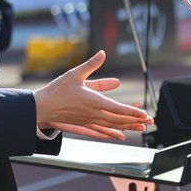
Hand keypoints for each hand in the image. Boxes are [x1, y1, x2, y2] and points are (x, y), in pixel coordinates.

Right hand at [33, 50, 151, 140]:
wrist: (42, 107)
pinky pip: (101, 131)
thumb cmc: (57, 90)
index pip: (117, 108)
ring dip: (127, 127)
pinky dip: (112, 133)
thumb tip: (102, 54)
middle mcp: (93, 113)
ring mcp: (88, 120)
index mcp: (93, 101)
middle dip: (135, 120)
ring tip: (140, 128)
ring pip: (112, 126)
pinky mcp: (83, 124)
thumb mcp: (75, 74)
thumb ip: (91, 64)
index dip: (132, 112)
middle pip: (118, 119)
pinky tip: (119, 135)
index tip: (144, 114)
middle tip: (149, 121)